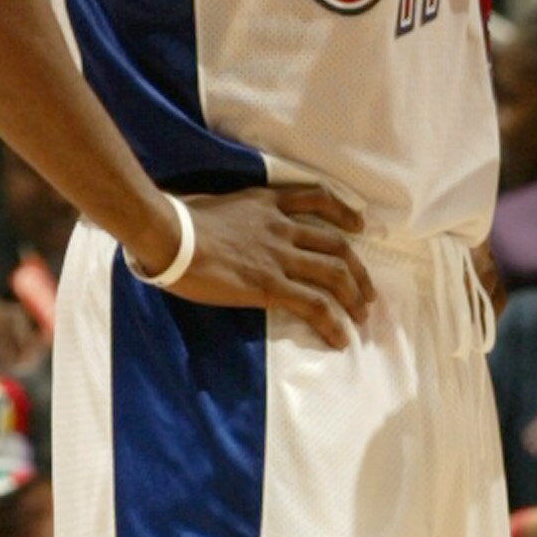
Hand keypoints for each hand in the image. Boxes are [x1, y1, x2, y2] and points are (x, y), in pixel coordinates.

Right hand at [154, 185, 373, 350]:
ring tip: (360, 316)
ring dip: (353, 297)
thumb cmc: (181, 220)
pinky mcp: (271, 285)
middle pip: (337, 245)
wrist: (170, 235)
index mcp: (268, 203)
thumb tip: (239, 231)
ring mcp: (280, 256)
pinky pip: (314, 305)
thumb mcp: (219, 205)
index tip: (359, 227)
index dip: (344, 213)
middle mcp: (282, 227)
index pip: (318, 198)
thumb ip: (240, 216)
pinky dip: (332, 322)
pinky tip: (339, 338)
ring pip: (333, 274)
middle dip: (358, 271)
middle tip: (366, 291)